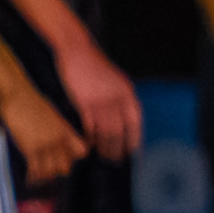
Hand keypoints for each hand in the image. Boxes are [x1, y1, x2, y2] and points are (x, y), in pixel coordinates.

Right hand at [0, 83, 83, 183]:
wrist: (17, 95)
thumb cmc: (32, 103)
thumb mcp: (52, 115)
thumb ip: (58, 129)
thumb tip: (60, 139)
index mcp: (66, 130)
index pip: (82, 152)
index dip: (76, 158)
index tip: (68, 161)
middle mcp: (58, 140)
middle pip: (67, 167)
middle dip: (58, 171)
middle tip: (49, 172)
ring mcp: (45, 145)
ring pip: (51, 172)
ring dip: (45, 177)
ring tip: (39, 178)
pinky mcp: (30, 148)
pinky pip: (35, 170)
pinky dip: (33, 177)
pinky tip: (30, 180)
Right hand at [59, 41, 142, 161]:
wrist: (77, 50)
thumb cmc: (95, 67)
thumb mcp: (115, 81)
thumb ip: (120, 99)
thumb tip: (123, 121)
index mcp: (127, 92)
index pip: (135, 123)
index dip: (135, 140)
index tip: (134, 153)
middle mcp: (116, 98)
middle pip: (120, 131)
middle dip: (118, 149)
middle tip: (116, 161)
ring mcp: (100, 100)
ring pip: (105, 131)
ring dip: (105, 146)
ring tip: (103, 156)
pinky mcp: (84, 101)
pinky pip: (89, 125)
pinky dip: (90, 137)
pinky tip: (89, 143)